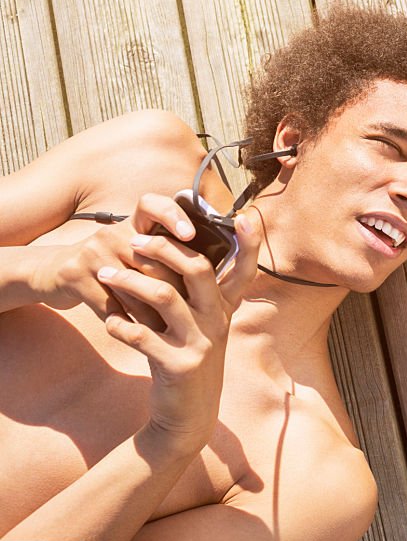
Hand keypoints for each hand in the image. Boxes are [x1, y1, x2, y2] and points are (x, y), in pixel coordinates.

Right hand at [34, 194, 211, 326]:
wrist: (57, 274)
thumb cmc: (113, 265)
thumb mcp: (135, 250)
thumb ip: (168, 253)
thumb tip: (214, 267)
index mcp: (132, 223)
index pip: (152, 204)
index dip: (173, 215)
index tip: (190, 234)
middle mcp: (112, 232)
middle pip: (153, 261)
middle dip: (174, 291)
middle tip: (193, 312)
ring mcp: (92, 252)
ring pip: (135, 289)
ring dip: (154, 314)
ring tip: (171, 329)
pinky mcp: (75, 276)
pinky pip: (111, 305)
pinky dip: (128, 323)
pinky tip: (141, 335)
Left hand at [96, 209, 260, 446]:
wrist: (187, 415)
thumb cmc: (185, 358)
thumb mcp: (197, 326)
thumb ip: (188, 294)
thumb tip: (163, 252)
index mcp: (224, 308)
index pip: (245, 270)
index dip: (251, 243)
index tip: (247, 216)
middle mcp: (218, 321)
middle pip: (197, 269)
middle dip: (162, 249)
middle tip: (131, 242)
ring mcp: (200, 343)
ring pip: (163, 296)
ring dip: (129, 281)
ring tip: (104, 275)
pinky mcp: (178, 365)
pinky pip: (141, 335)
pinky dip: (119, 324)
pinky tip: (108, 321)